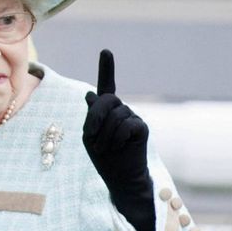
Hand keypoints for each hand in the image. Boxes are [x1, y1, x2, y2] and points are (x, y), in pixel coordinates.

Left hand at [82, 49, 154, 230]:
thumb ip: (91, 116)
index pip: (106, 86)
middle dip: (95, 117)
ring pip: (115, 115)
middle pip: (107, 99)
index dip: (106, 69)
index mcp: (106, 111)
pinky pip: (127, 125)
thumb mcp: (90, 136)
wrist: (120, 178)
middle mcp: (121, 110)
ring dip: (105, 135)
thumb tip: (90, 94)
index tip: (106, 52)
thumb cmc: (103, 157)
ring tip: (105, 149)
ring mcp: (133, 117)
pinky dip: (117, 138)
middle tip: (92, 137)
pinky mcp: (141, 127)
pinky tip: (119, 148)